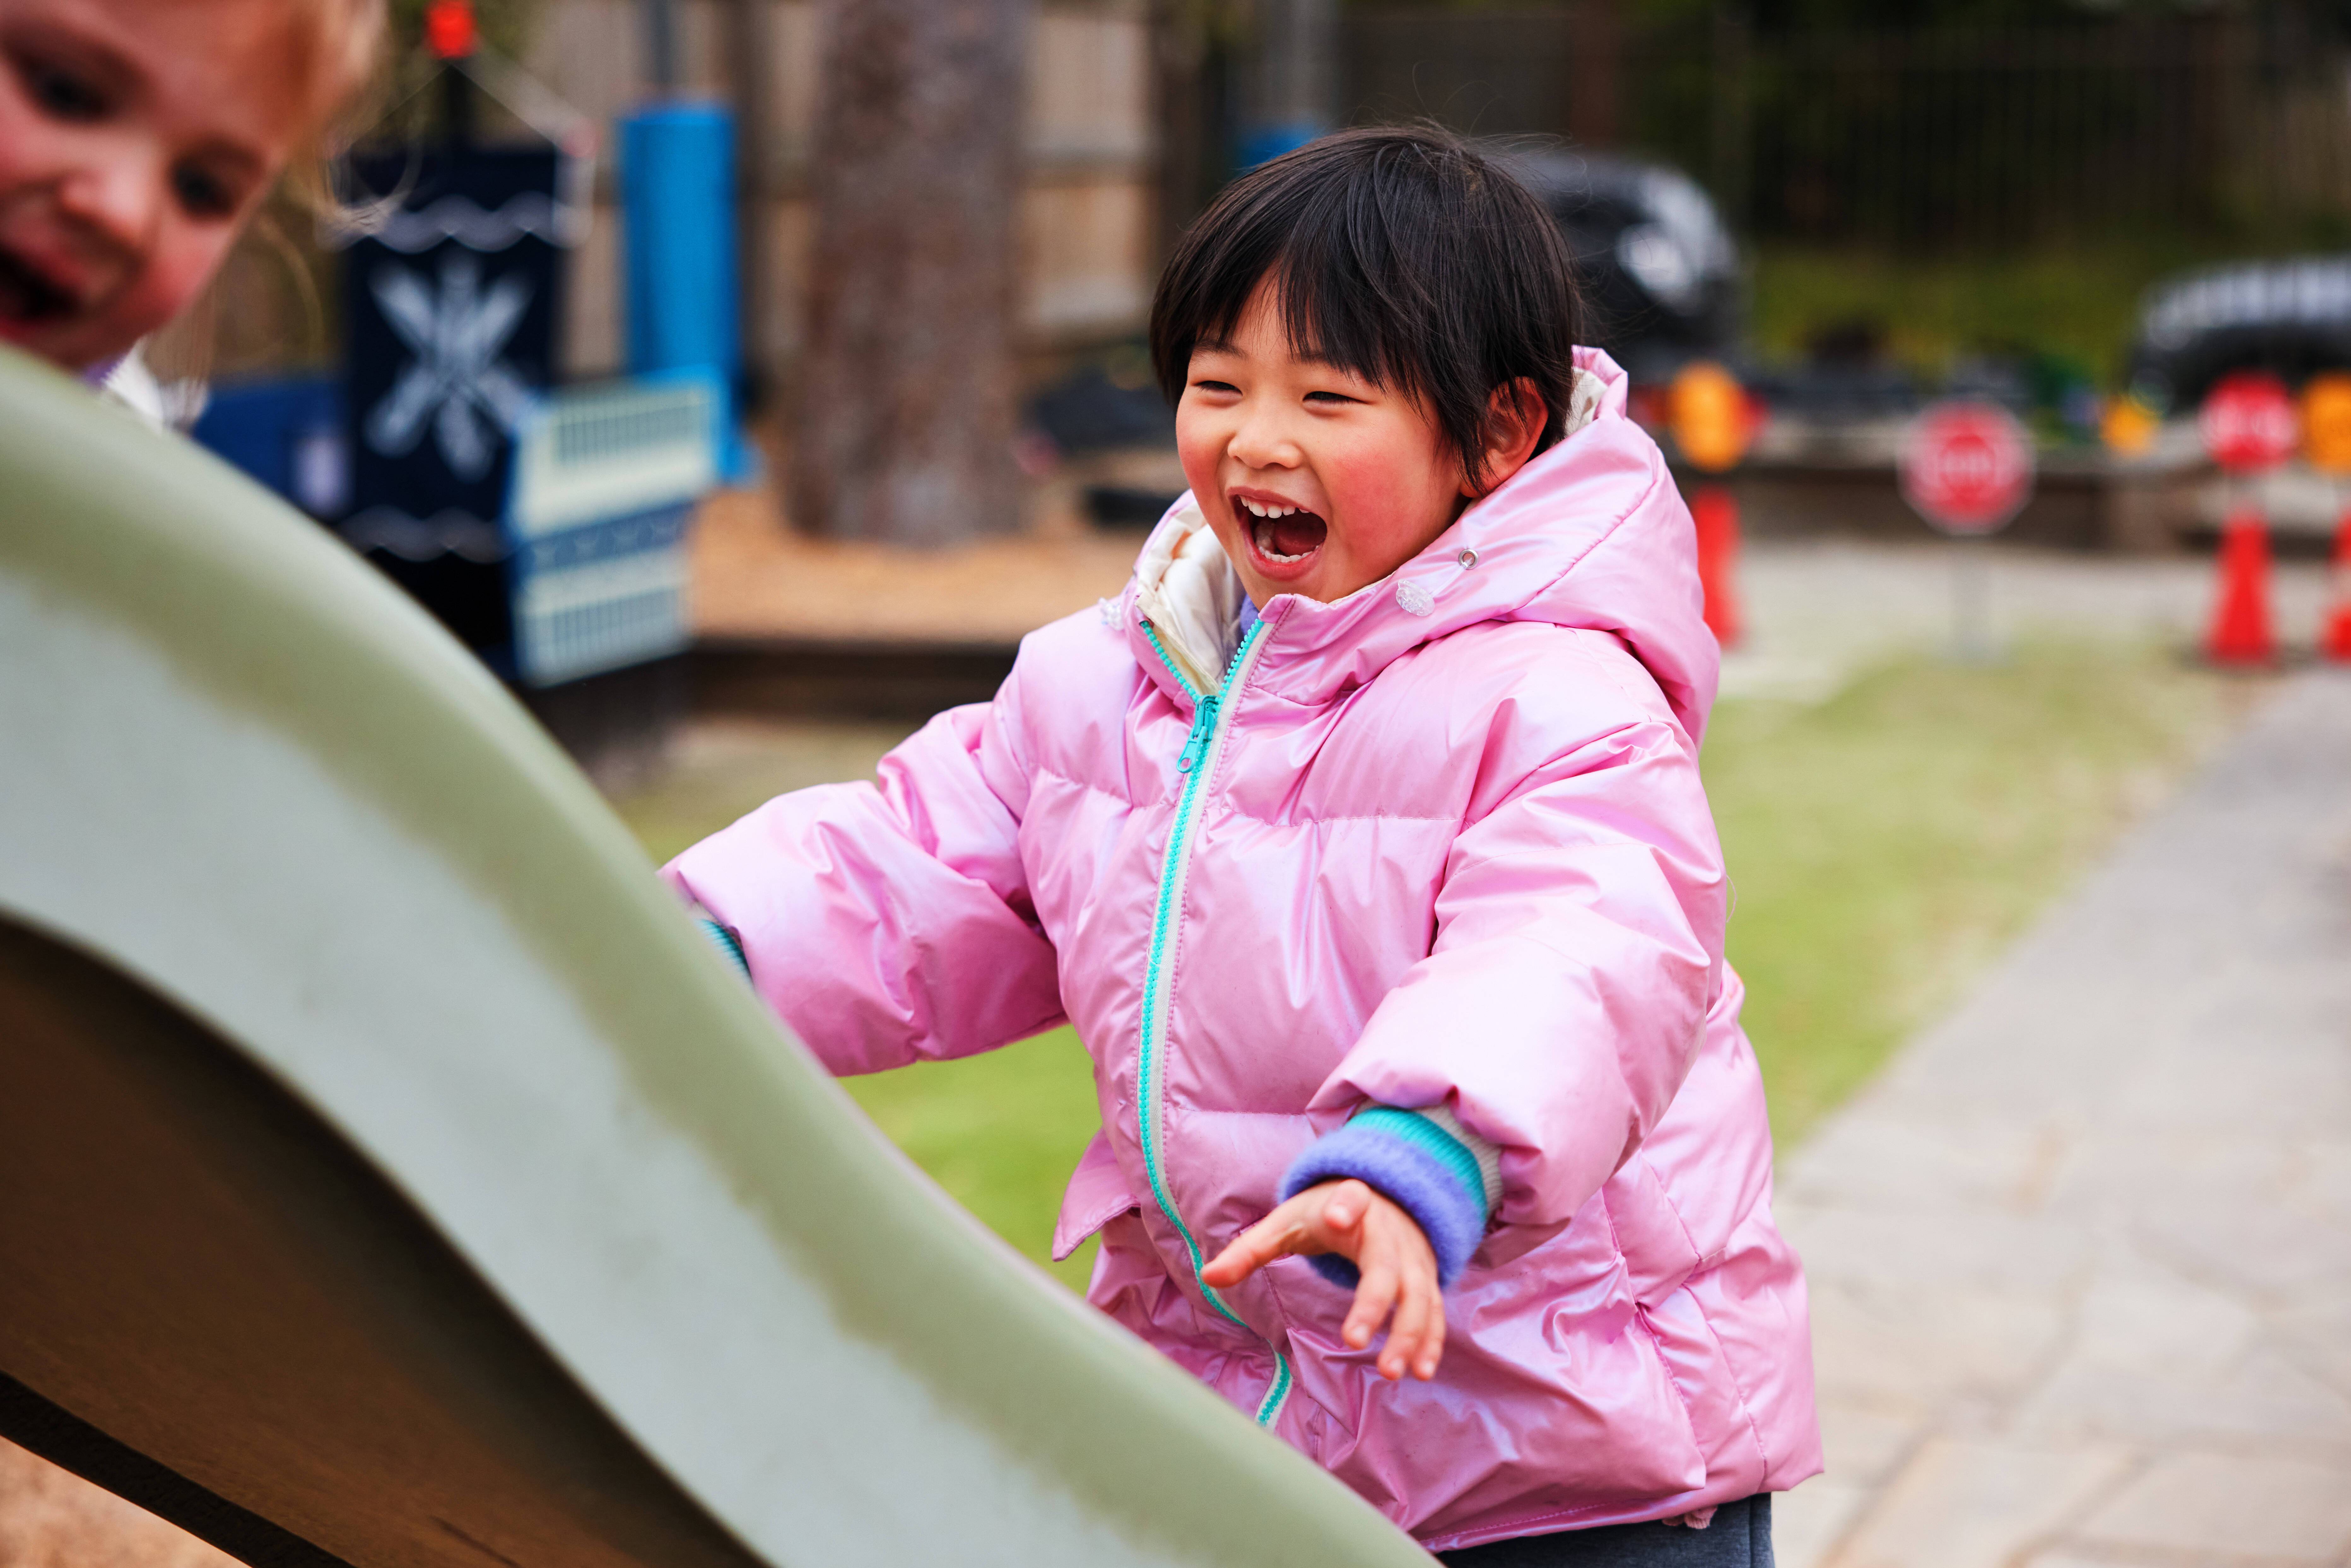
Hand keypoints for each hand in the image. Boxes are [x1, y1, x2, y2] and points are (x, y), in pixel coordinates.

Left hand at [1199, 1179, 1445, 1380]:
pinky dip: (1431, 1339)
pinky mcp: (1425, 1278)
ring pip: (1418, 1294)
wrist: (1384, 1196)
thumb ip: (1250, 1249)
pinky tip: (1421, 1371)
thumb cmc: (1326, 1212)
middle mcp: (1388, 1230)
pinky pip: (1433, 1309)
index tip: (1338, 1216)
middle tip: (1355, 1342)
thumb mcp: (1287, 1222)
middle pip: (1387, 1266)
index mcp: (1351, 1203)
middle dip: (1374, 1303)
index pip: (1351, 1198)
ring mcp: (1413, 1256)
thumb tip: (1208, 1277)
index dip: (1347, 1205)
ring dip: (1410, 1334)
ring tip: (1393, 1372)